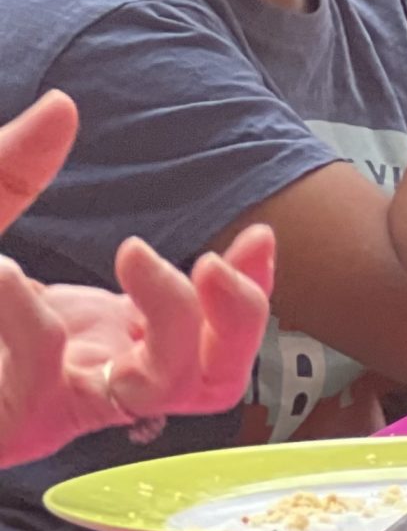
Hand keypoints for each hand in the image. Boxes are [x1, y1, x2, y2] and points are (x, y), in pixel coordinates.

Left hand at [0, 93, 273, 468]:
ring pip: (165, 393)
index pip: (214, 336)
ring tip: (134, 251)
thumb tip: (63, 105)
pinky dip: (33, 321)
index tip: (256, 235)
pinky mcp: (9, 425)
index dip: (254, 293)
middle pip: (215, 379)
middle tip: (212, 257)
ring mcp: (52, 408)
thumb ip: (9, 170)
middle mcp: (89, 381)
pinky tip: (5, 275)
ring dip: (174, 319)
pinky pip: (48, 385)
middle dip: (239, 315)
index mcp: (98, 340)